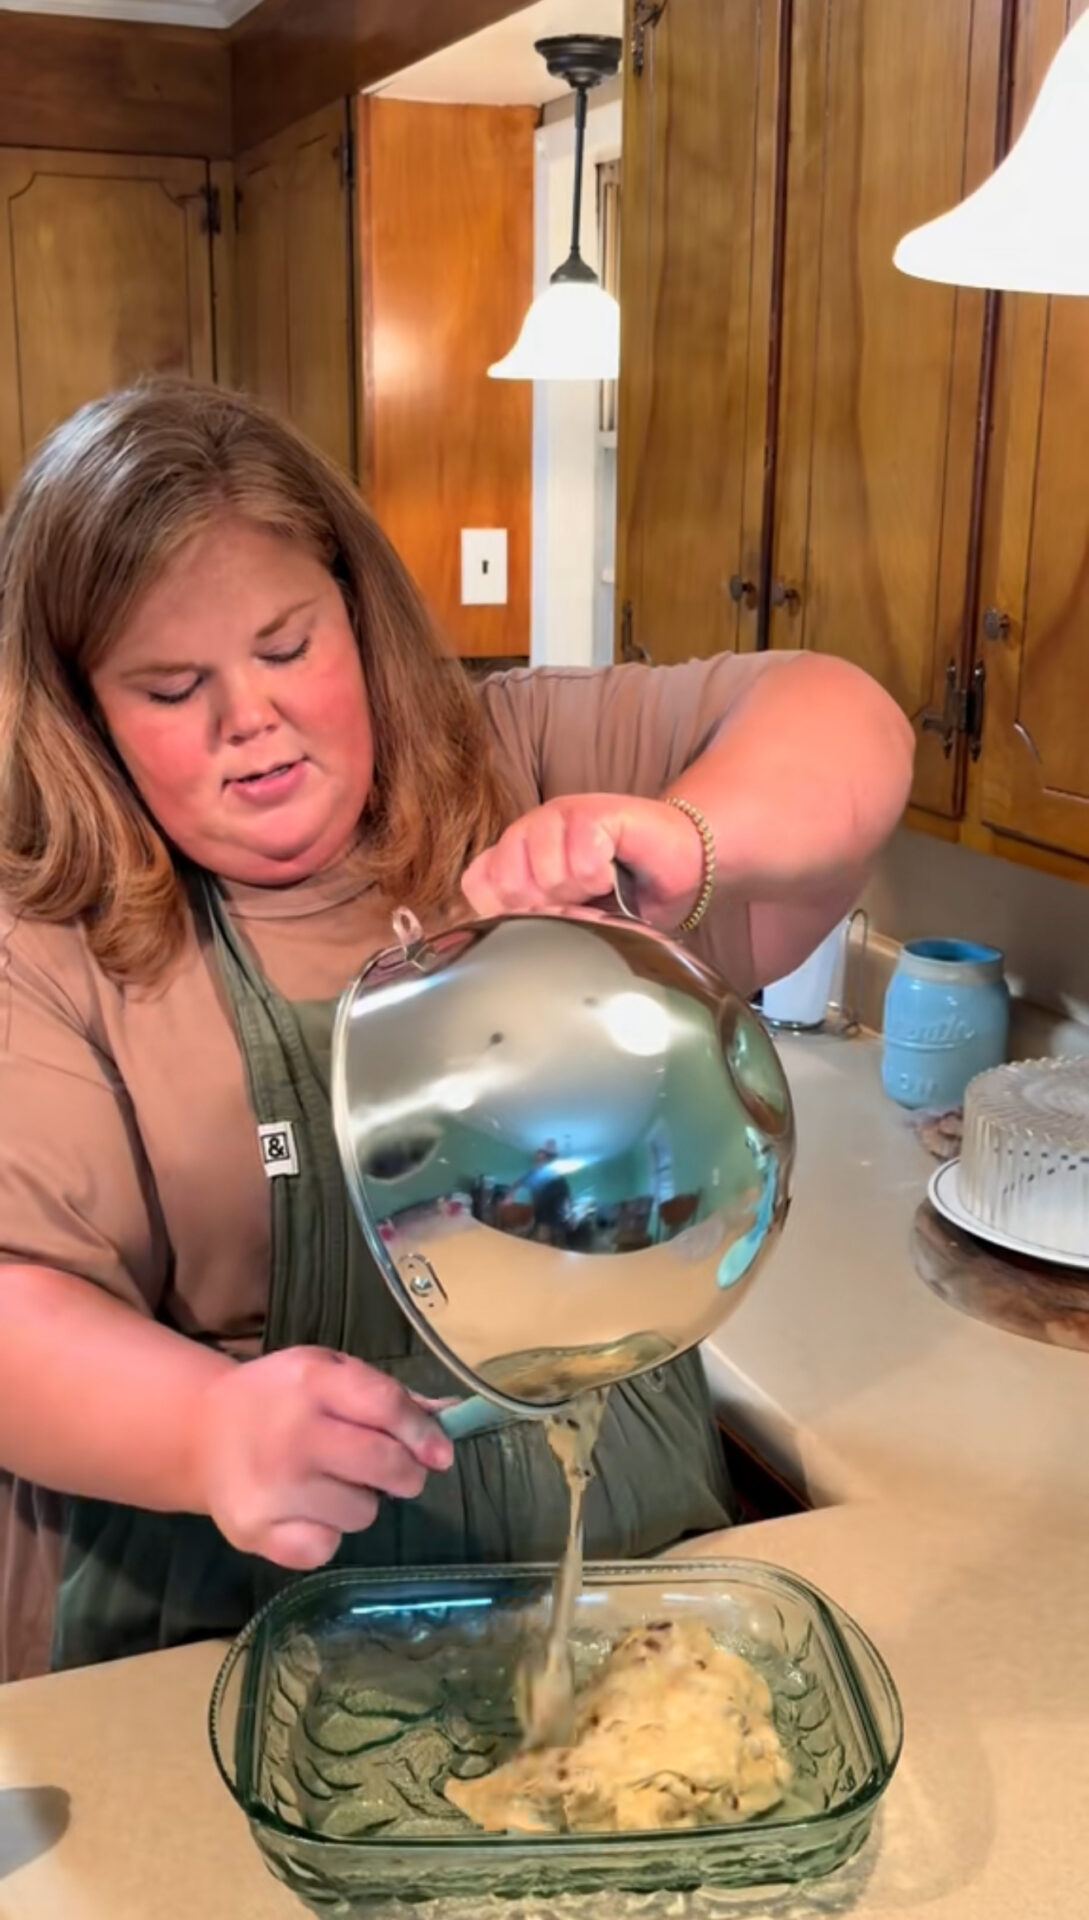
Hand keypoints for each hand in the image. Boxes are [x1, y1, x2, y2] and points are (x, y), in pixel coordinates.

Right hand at [193, 1347, 453, 1570]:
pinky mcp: (256, 1532)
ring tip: (330, 1483)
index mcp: (311, 1381)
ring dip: (360, 1502)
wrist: (200, 1432)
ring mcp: (272, 1487)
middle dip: (405, 1473)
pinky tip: (305, 1512)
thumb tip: (454, 1414)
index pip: (387, 1406)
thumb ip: (386, 1395)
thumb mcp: (326, 1374)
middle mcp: (291, 1433)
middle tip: (394, 1472)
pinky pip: (326, 1548)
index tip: (439, 1453)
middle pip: (384, 1464)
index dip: (422, 1433)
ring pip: (362, 1513)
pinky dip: (326, 1535)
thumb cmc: (278, 1399)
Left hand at [461, 793, 704, 929]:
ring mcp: (556, 815)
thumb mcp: (569, 919)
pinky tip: (613, 872)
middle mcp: (527, 830)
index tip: (550, 915)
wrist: (675, 864)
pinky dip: (601, 874)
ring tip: (600, 884)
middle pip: (511, 884)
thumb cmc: (622, 895)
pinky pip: (581, 856)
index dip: (513, 912)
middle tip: (582, 900)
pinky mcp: (591, 809)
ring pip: (544, 870)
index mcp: (513, 856)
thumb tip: (504, 944)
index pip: (478, 884)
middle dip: (552, 906)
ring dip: (581, 890)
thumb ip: (530, 923)